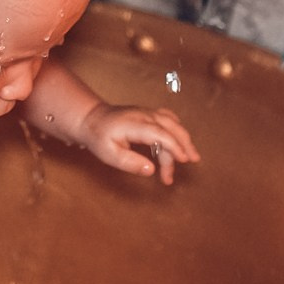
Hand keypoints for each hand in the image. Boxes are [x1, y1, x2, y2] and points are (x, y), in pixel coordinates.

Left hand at [76, 104, 198, 184]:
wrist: (92, 119)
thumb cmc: (99, 138)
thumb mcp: (109, 155)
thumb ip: (130, 163)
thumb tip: (152, 170)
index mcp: (133, 125)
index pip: (159, 133)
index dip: (174, 146)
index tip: (184, 160)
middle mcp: (144, 115)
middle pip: (170, 127)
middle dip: (183, 144)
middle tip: (191, 161)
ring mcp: (148, 112)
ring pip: (172, 123)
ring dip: (182, 139)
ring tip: (188, 157)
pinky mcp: (150, 114)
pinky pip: (169, 119)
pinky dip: (177, 131)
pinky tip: (181, 143)